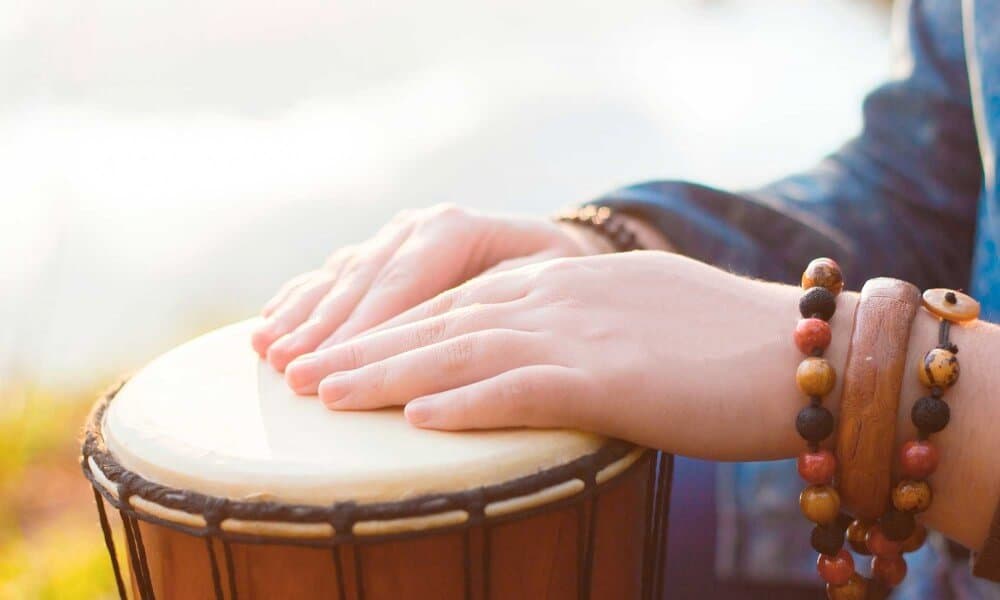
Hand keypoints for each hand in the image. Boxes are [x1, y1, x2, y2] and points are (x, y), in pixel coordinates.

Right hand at [251, 204, 614, 370]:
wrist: (553, 249)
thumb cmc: (557, 277)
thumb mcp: (548, 282)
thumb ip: (496, 299)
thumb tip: (449, 340)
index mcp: (454, 227)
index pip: (400, 283)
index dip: (363, 328)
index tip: (331, 369)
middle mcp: (416, 226)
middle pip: (362, 282)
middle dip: (323, 329)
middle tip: (288, 371)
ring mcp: (392, 237)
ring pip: (339, 277)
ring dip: (301, 315)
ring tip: (266, 351)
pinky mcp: (379, 252)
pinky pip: (330, 274)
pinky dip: (299, 298)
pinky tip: (267, 322)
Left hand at [283, 251, 836, 458]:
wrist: (809, 353)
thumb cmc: (729, 352)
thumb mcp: (640, 323)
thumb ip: (581, 336)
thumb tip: (538, 367)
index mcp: (568, 279)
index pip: (459, 298)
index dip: (392, 324)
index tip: (338, 347)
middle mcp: (563, 293)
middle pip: (442, 318)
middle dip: (365, 346)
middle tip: (298, 371)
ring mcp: (584, 330)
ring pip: (462, 347)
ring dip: (387, 373)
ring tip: (324, 394)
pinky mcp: (612, 377)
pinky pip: (521, 387)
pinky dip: (463, 401)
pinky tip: (416, 419)